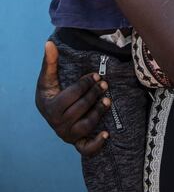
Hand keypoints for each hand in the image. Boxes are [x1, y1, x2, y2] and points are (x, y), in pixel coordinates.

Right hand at [35, 41, 110, 155]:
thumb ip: (50, 61)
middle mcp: (58, 123)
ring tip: (108, 100)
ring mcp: (67, 134)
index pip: (71, 96)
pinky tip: (107, 135)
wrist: (49, 112)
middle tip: (105, 84)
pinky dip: (96, 144)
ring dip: (98, 113)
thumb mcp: (48, 77)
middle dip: (94, 95)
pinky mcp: (76, 142)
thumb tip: (49, 43)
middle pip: (80, 109)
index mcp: (50, 107)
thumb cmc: (50, 92)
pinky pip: (85, 148)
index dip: (85, 84)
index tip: (96, 75)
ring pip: (85, 125)